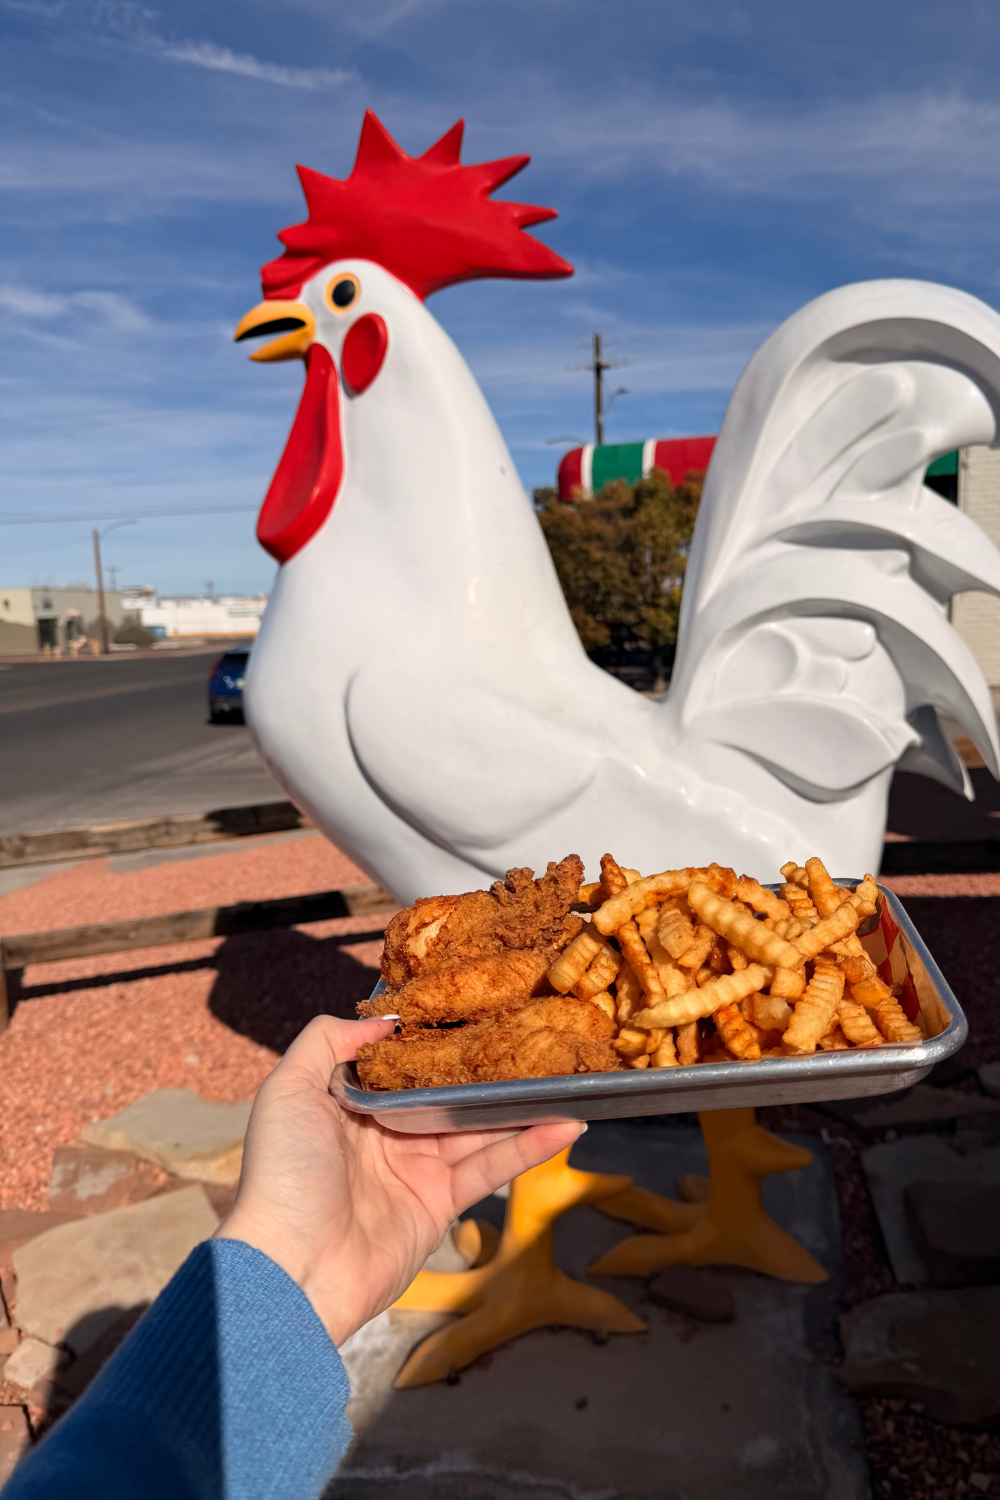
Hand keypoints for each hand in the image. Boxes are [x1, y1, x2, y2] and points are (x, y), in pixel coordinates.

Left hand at [216, 1014, 582, 1344]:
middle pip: (445, 1090)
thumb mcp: (287, 1090)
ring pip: (475, 1125)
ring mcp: (414, 1169)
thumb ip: (327, 1040)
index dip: (433, 1035)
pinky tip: (566, 1123)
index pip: (400, 1060)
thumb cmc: (283, 1175)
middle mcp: (384, 1133)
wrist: (294, 1270)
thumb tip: (385, 1018)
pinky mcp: (440, 1204)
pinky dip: (529, 1146)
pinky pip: (489, 1167)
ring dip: (519, 1103)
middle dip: (483, 1064)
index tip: (472, 1003)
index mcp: (347, 1103)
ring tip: (563, 1073)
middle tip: (531, 1031)